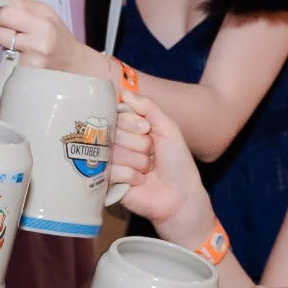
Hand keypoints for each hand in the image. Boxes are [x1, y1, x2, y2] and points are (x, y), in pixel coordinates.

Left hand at [0, 0, 95, 74]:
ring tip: (16, 38)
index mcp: (42, 26)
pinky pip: (5, 57)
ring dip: (1, 40)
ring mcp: (29, 62)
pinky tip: (19, 50)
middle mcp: (36, 46)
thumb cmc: (58, 35)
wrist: (71, 62)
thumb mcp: (46, 13)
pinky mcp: (24, 73)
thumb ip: (22, 3)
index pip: (5, 15)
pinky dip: (7, 51)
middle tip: (3, 25)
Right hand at [110, 88, 207, 230]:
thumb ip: (148, 106)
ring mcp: (110, 162)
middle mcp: (117, 143)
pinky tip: (139, 181)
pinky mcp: (107, 182)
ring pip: (113, 151)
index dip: (132, 122)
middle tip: (151, 154)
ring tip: (147, 170)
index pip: (116, 113)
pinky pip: (112, 170)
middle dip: (138, 144)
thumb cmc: (177, 161)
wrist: (180, 195)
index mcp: (129, 128)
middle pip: (113, 132)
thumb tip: (124, 92)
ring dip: (137, 161)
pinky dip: (131, 176)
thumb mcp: (168, 128)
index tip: (147, 130)